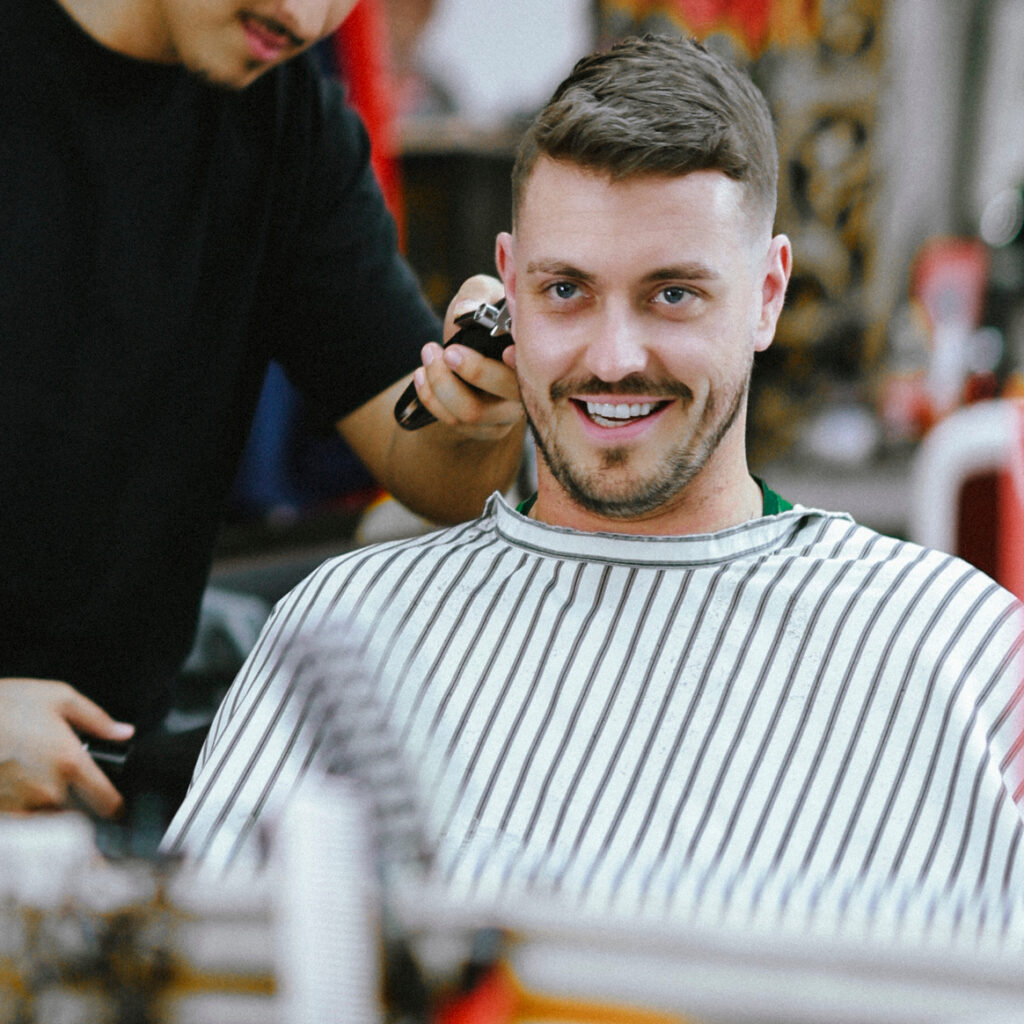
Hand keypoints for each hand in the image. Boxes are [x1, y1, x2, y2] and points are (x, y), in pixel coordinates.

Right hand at [0, 679, 134, 818]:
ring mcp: (20, 807)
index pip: (108, 803)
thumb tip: (124, 733)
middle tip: (60, 776)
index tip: (115, 807)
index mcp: (70, 762)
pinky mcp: (0, 813)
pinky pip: (23, 822)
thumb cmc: (5, 704)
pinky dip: (25, 810)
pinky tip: (17, 785)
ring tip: (34, 778)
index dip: (116, 807)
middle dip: (76, 799)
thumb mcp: (58, 697)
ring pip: (49, 820)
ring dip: (49, 807)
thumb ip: (97, 719)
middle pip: (78, 814)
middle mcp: (48, 791)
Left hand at [411, 274, 523, 439]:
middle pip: (505, 391)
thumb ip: (477, 294)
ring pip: (472, 412)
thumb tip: (466, 310)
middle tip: (447, 351)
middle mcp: (527, 388)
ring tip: (427, 355)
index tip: (506, 351)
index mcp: (534, 356)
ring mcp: (507, 415)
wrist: (463, 358)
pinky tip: (421, 376)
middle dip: (474, 371)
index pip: (536, 364)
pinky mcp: (487, 430)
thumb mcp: (480, 297)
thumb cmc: (478, 323)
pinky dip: (431, 397)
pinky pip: (454, 422)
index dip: (521, 362)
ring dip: (441, 383)